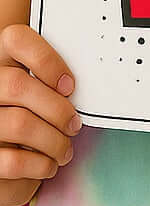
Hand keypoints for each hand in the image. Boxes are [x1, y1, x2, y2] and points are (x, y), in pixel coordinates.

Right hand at [0, 24, 80, 205]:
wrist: (6, 166)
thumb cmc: (30, 123)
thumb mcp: (37, 98)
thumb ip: (49, 84)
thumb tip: (85, 84)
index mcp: (1, 65)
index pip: (15, 39)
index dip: (46, 59)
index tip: (69, 85)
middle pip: (18, 85)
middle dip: (57, 108)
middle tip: (74, 125)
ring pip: (19, 123)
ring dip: (53, 141)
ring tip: (64, 150)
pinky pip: (13, 160)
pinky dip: (39, 165)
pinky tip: (48, 166)